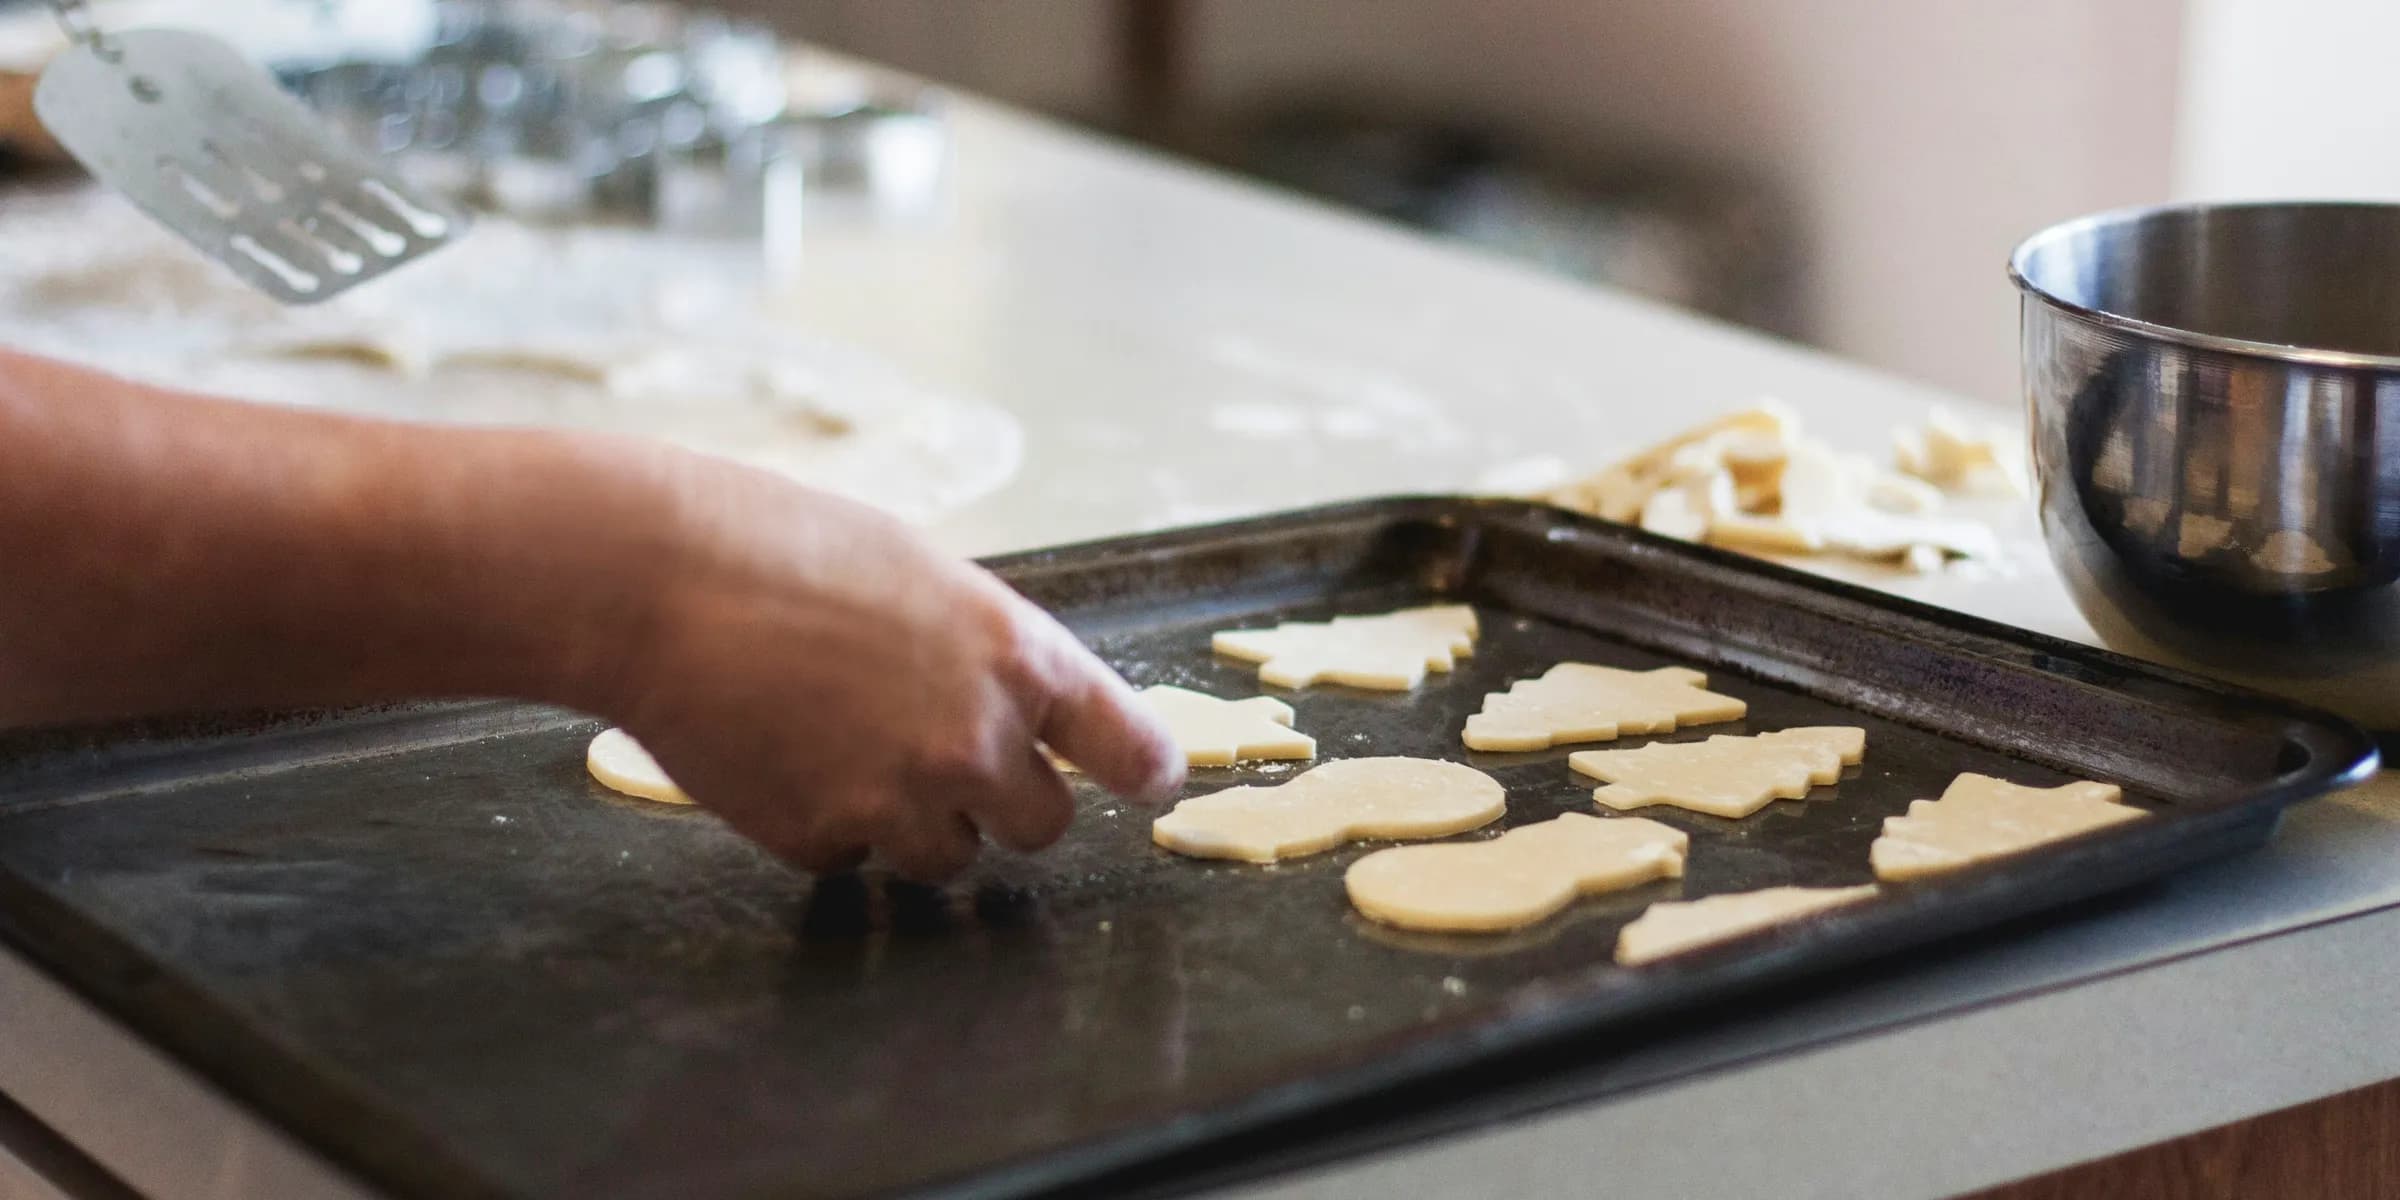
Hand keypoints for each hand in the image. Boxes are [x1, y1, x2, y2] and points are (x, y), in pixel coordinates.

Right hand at [590, 453, 1183, 879]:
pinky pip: (850, 858)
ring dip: (912, 821)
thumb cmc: (781, 545)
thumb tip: (1007, 706)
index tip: (1150, 782)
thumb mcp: (919, 573)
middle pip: (1042, 826)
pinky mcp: (822, 839)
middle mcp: (978, 740)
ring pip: (948, 857)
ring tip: (840, 742)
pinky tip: (780, 754)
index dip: (1144, 769)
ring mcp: (901, 800)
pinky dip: (824, 824)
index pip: (1129, 746)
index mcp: (1018, 656)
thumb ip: (980, 649)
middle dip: (1001, 802)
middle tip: (940, 757)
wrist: (656, 578)